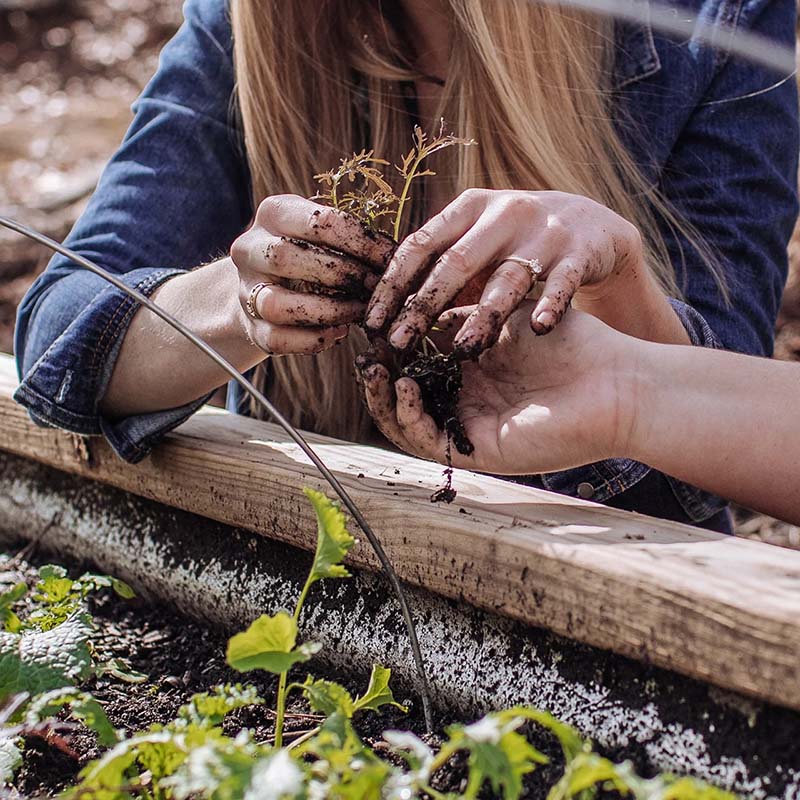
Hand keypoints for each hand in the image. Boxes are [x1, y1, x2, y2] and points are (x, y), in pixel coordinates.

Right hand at [231, 194, 393, 354]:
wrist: (261, 284)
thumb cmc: (307, 253)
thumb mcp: (322, 233)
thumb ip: (350, 238)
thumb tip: (395, 257)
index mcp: (273, 214)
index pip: (317, 222)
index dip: (360, 242)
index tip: (390, 258)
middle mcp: (250, 249)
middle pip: (287, 257)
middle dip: (342, 275)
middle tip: (376, 287)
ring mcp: (245, 290)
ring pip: (276, 304)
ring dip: (327, 310)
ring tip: (359, 312)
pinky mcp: (250, 326)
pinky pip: (277, 338)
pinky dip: (311, 339)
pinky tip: (338, 333)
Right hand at [357, 303, 639, 474]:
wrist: (613, 379)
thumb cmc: (569, 341)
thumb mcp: (502, 315)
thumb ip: (459, 312)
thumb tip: (414, 300)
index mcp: (472, 369)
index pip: (415, 361)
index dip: (391, 345)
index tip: (372, 322)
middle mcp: (466, 400)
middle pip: (405, 395)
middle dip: (379, 375)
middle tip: (365, 353)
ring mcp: (470, 426)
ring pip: (407, 422)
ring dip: (384, 398)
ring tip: (375, 370)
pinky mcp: (479, 449)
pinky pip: (428, 440)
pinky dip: (408, 414)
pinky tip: (404, 384)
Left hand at [364, 188, 643, 356]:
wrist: (590, 223)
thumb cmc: (515, 239)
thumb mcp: (476, 237)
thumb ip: (437, 262)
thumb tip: (381, 306)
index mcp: (469, 207)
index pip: (420, 245)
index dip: (392, 285)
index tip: (370, 323)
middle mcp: (504, 213)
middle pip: (455, 263)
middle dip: (422, 305)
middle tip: (398, 344)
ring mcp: (543, 232)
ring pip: (507, 278)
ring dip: (484, 314)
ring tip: (465, 349)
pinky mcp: (579, 252)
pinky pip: (563, 282)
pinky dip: (551, 304)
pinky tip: (538, 328)